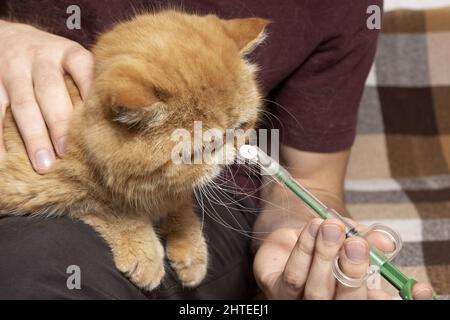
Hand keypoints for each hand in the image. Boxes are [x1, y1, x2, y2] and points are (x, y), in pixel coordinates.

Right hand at [0, 20, 93, 171]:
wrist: (8, 36)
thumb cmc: (53, 61)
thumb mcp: (72, 60)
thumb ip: (88, 83)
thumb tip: (116, 120)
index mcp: (68, 53)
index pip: (82, 68)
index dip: (91, 91)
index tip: (98, 121)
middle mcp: (40, 58)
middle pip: (50, 91)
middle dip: (59, 125)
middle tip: (67, 154)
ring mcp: (13, 69)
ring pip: (23, 105)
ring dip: (34, 136)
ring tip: (43, 164)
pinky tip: (5, 158)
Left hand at [254, 218, 433, 299]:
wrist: (295, 233)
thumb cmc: (329, 240)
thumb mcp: (352, 235)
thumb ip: (367, 239)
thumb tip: (384, 241)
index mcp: (354, 297)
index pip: (378, 303)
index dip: (401, 299)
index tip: (419, 287)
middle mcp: (329, 303)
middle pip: (346, 302)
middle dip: (353, 272)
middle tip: (356, 244)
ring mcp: (301, 301)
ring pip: (316, 290)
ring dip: (325, 256)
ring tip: (331, 228)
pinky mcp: (276, 290)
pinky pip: (293, 276)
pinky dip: (305, 249)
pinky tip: (312, 228)